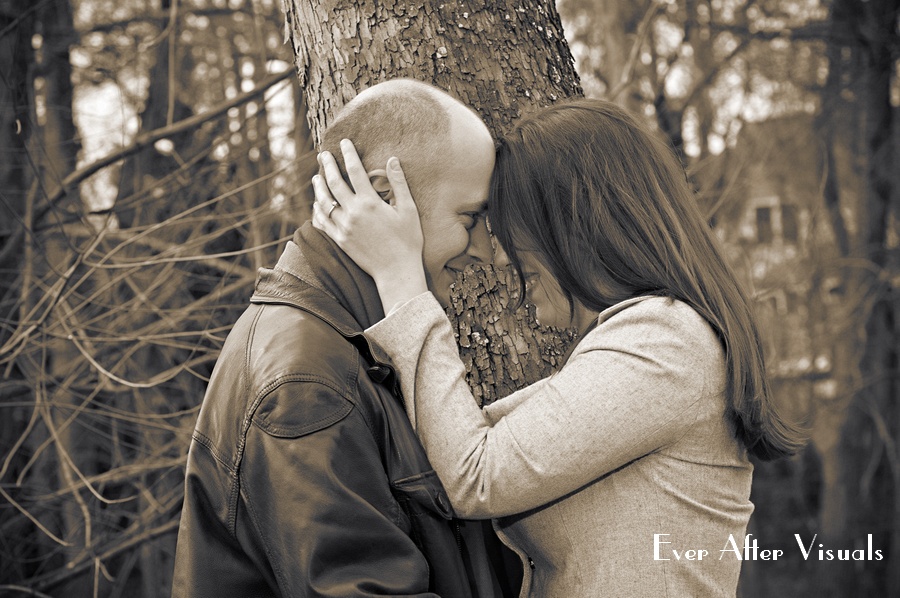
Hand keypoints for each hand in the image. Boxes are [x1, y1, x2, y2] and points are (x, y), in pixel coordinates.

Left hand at [312, 139, 427, 313]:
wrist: (396, 271)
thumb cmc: (408, 241)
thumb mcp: (408, 210)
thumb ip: (399, 183)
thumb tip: (392, 159)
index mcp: (370, 203)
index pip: (355, 171)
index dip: (349, 154)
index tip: (344, 143)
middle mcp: (353, 213)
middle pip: (334, 183)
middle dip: (328, 166)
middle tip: (324, 155)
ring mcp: (343, 228)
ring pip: (324, 202)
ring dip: (318, 187)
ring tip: (316, 177)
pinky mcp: (339, 240)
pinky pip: (322, 222)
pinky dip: (317, 210)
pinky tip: (317, 204)